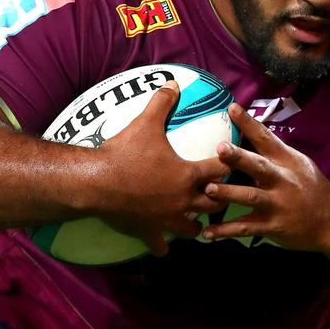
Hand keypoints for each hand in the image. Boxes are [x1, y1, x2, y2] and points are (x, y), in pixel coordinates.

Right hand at [92, 81, 228, 255]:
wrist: (95, 183)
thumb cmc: (124, 153)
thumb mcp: (145, 123)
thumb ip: (162, 102)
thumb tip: (173, 82)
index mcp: (188, 175)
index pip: (221, 170)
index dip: (230, 164)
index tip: (234, 161)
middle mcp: (183, 201)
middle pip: (216, 203)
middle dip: (221, 197)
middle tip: (222, 191)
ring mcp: (167, 220)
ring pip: (194, 229)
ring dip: (198, 223)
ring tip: (197, 217)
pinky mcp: (149, 232)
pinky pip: (161, 246)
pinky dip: (164, 245)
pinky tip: (164, 244)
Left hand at [201, 103, 329, 250]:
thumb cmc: (311, 188)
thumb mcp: (299, 165)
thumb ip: (276, 152)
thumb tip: (249, 131)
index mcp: (288, 161)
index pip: (267, 138)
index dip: (249, 123)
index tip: (232, 108)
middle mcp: (283, 181)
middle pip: (259, 166)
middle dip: (239, 157)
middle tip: (219, 149)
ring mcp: (278, 205)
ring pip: (250, 197)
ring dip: (228, 193)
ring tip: (208, 189)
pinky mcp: (273, 227)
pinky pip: (246, 228)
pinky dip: (226, 231)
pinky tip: (207, 232)